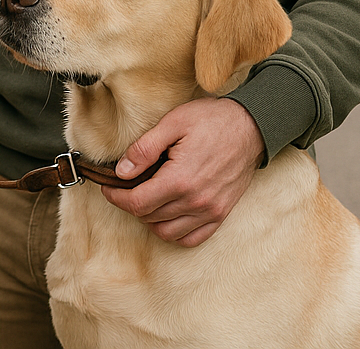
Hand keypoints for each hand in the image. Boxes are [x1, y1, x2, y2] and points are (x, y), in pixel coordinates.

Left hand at [99, 97, 264, 246]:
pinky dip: (174, 232)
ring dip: (150, 219)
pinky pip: (192, 238)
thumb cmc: (212, 120)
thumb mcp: (172, 123)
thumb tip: (120, 171)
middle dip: (130, 204)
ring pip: (167, 232)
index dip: (116, 197)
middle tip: (124, 187)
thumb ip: (144, 149)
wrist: (252, 126)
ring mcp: (211, 211)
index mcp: (180, 180)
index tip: (107, 188)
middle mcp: (196, 201)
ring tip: (145, 199)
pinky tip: (167, 215)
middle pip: (149, 217)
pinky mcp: (221, 214)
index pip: (137, 203)